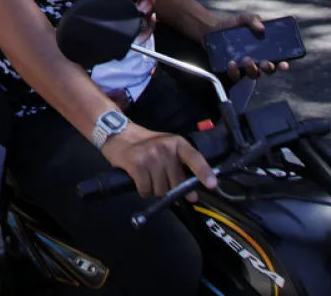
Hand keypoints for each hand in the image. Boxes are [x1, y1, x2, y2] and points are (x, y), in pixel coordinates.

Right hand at [102, 128, 216, 199]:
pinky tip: (139, 180)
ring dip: (155, 189)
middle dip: (170, 188)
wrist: (118, 135)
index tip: (212, 185)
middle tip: (160, 179)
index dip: (204, 172)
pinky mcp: (137, 165)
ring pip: (161, 190)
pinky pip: (146, 190)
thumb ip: (179, 167)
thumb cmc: (146, 145)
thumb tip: (190, 195)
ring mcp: (151, 156)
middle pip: (176, 183)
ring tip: (148, 176)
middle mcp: (165, 148)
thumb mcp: (166, 148)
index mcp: (177, 143)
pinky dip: (143, 190)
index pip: (194, 158)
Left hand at [208, 14, 290, 79]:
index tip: (284, 64)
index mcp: (265, 50)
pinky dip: (234, 72)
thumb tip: (262, 28)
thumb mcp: (244, 19)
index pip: (279, 60)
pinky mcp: (232, 70)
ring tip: (246, 59)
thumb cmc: (234, 24)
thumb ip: (254, 20)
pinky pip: (235, 76)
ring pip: (253, 75)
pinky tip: (231, 63)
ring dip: (252, 69)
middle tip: (265, 62)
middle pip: (268, 70)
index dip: (284, 64)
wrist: (213, 29)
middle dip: (269, 68)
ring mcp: (245, 67)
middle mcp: (258, 60)